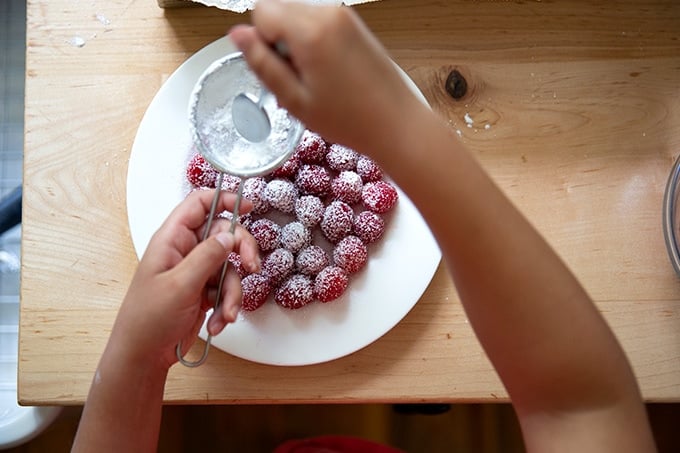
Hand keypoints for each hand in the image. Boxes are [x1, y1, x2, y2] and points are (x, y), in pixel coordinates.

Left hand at [112, 189, 258, 369]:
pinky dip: (227, 306)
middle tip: (251, 266)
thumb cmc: (148, 319)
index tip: (247, 206)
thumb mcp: (180, 285)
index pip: (199, 205)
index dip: (224, 199)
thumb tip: (229, 235)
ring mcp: (196, 272)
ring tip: (226, 313)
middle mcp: (185, 251)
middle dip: (240, 252)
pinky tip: (219, 322)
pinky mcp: (204, 291)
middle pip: (224, 235)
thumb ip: (207, 257)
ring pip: (229, 267)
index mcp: (172, 239)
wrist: (144, 355)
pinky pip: (226, 289)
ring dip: (233, 292)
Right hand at [229, 0, 426, 157]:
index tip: (278, 69)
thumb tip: (237, 35)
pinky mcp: (355, 25)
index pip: (261, 10)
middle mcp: (329, 14)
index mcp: (311, 31)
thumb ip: (262, 63)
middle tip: (296, 78)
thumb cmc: (350, 119)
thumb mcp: (294, 99)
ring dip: (296, 43)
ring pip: (298, 16)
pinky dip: (314, 43)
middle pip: (279, 9)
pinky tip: (328, 74)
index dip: (261, 42)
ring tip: (314, 79)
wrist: (397, 124)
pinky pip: (319, 23)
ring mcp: (345, 17)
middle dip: (278, 40)